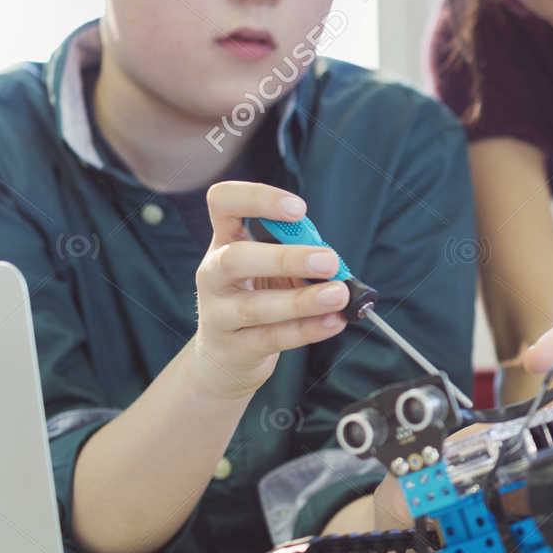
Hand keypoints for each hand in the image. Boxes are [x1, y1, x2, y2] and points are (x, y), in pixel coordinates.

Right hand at [189, 183, 347, 399]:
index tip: (298, 208)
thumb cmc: (257, 296)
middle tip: (328, 260)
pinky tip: (334, 321)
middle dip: (285, 258)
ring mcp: (219, 314)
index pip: (223, 202)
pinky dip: (307, 330)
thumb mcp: (272, 267)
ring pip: (254, 307)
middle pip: (235, 259)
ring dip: (301, 300)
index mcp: (224, 240)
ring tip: (338, 294)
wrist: (227, 354)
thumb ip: (299, 256)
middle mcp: (214, 274)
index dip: (257, 198)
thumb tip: (335, 263)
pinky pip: (272, 338)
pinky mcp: (236, 348)